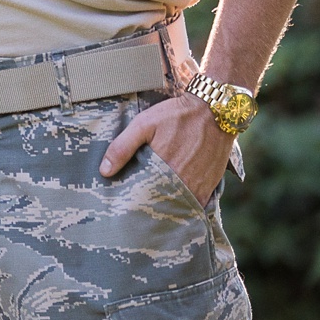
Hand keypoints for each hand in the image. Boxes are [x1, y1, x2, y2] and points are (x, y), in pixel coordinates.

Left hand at [100, 92, 235, 204]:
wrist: (215, 110)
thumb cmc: (176, 116)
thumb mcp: (143, 124)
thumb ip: (123, 147)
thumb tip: (105, 172)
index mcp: (164, 171)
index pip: (145, 199)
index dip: (134, 203)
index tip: (124, 205)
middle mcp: (184, 184)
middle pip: (162, 205)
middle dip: (149, 208)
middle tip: (136, 210)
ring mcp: (200, 186)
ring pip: (179, 206)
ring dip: (167, 207)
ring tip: (153, 206)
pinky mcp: (211, 184)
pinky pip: (197, 203)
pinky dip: (185, 203)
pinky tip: (173, 200)